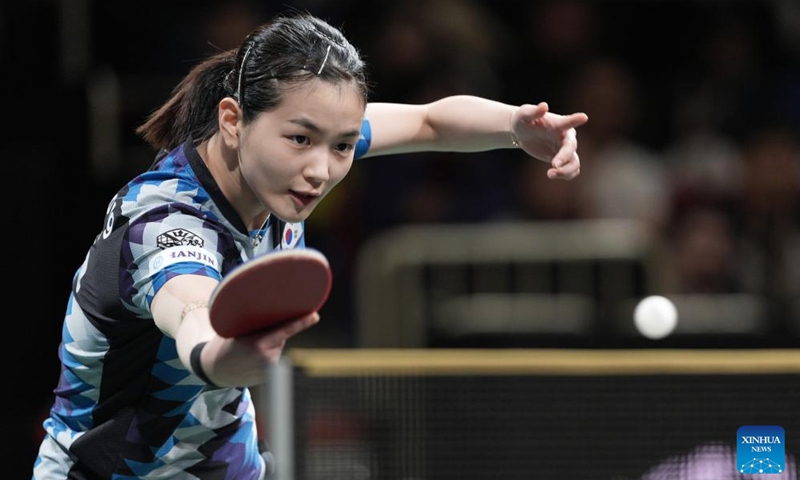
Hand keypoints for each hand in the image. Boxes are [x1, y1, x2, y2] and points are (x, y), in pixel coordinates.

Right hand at [203, 312, 319, 386]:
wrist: (214, 370)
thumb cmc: (224, 345)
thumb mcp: (236, 331)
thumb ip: (256, 327)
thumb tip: (275, 316)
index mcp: (258, 344)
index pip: (284, 330)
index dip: (301, 322)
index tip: (315, 316)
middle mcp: (266, 358)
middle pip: (281, 337)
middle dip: (273, 333)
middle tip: (253, 337)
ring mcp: (268, 370)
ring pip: (278, 348)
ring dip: (270, 346)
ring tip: (249, 351)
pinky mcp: (268, 377)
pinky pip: (273, 359)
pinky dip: (267, 356)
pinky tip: (252, 360)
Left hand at [511, 102, 587, 179]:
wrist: (522, 131)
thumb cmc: (524, 119)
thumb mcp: (524, 114)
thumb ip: (534, 111)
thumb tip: (544, 106)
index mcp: (559, 124)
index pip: (568, 122)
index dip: (575, 120)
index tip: (584, 117)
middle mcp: (566, 137)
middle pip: (571, 148)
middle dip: (564, 157)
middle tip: (553, 165)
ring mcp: (565, 149)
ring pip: (574, 163)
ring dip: (566, 171)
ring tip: (550, 174)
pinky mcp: (561, 160)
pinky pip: (570, 170)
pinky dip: (566, 175)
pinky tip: (552, 175)